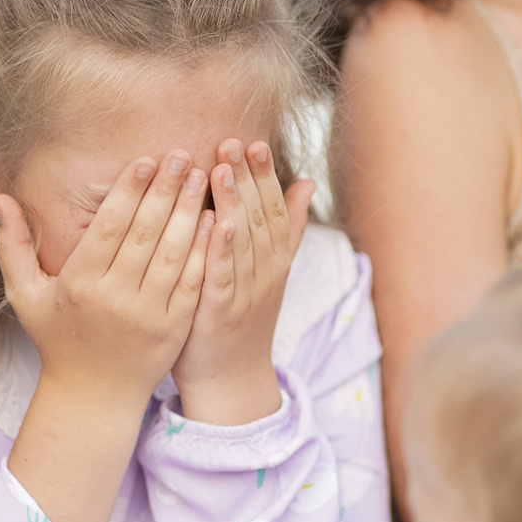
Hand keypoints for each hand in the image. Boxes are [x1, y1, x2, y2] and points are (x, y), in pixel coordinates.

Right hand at [0, 151, 211, 413]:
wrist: (92, 396)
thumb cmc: (57, 339)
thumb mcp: (24, 295)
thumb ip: (12, 245)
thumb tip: (2, 198)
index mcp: (79, 284)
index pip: (109, 227)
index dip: (129, 190)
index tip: (145, 159)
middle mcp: (114, 298)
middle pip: (145, 233)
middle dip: (164, 190)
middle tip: (181, 155)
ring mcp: (147, 315)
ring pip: (173, 253)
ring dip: (189, 211)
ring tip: (200, 176)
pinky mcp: (174, 328)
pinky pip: (191, 281)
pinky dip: (203, 249)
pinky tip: (213, 220)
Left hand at [172, 139, 314, 424]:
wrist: (231, 379)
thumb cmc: (241, 320)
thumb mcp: (269, 270)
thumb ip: (286, 227)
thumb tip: (306, 182)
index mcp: (274, 259)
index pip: (272, 208)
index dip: (264, 175)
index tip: (253, 142)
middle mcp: (266, 272)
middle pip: (260, 217)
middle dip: (248, 178)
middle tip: (234, 142)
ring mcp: (246, 292)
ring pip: (243, 240)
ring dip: (234, 201)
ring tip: (222, 167)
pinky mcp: (222, 311)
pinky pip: (224, 275)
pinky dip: (221, 248)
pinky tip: (215, 222)